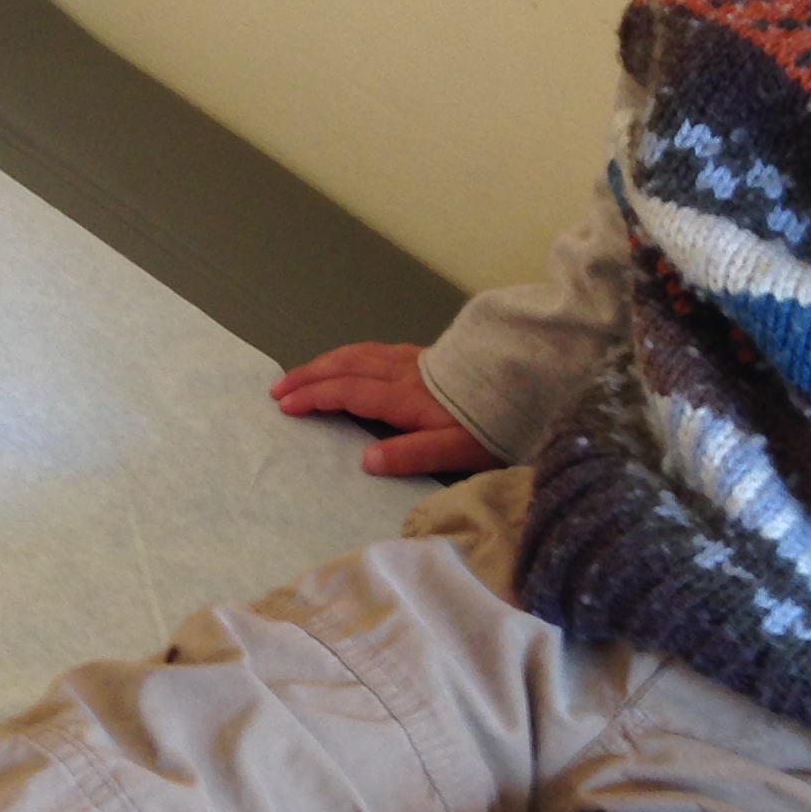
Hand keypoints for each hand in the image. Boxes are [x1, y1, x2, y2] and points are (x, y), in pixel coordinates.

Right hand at [272, 342, 502, 477]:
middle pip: (345, 367)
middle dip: (309, 376)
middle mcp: (402, 372)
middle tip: (278, 388)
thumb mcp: (457, 450)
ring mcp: (413, 360)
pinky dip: (348, 356)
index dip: (314, 397)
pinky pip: (373, 350)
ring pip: (358, 354)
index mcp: (404, 397)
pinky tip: (349, 362)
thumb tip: (365, 461)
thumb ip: (411, 454)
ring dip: (325, 363)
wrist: (531, 381)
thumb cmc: (492, 422)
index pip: (348, 392)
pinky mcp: (425, 356)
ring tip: (302, 374)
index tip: (285, 405)